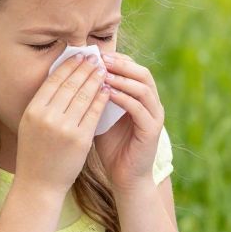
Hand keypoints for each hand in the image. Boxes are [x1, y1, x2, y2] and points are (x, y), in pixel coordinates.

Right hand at [15, 53, 107, 194]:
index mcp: (32, 110)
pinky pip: (94, 113)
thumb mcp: (31, 125)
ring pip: (83, 96)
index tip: (79, 55)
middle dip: (84, 68)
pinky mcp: (80, 139)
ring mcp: (63, 128)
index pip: (53, 80)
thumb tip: (59, 78)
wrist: (39, 185)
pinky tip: (108, 90)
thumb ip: (43, 104)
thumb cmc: (36, 153)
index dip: (68, 65)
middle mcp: (46, 117)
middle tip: (95, 57)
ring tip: (104, 70)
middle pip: (70, 84)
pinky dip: (102, 99)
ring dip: (96, 80)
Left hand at [92, 51, 166, 198]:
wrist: (124, 177)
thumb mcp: (101, 116)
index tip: (95, 54)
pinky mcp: (152, 130)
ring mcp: (155, 116)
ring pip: (144, 88)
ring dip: (123, 78)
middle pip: (142, 73)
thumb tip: (75, 76)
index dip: (117, 60)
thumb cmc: (111, 148)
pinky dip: (124, 98)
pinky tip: (107, 93)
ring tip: (103, 73)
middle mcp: (152, 104)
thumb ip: (96, 97)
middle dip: (121, 64)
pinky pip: (139, 108)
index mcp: (141, 98)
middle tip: (100, 58)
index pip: (133, 69)